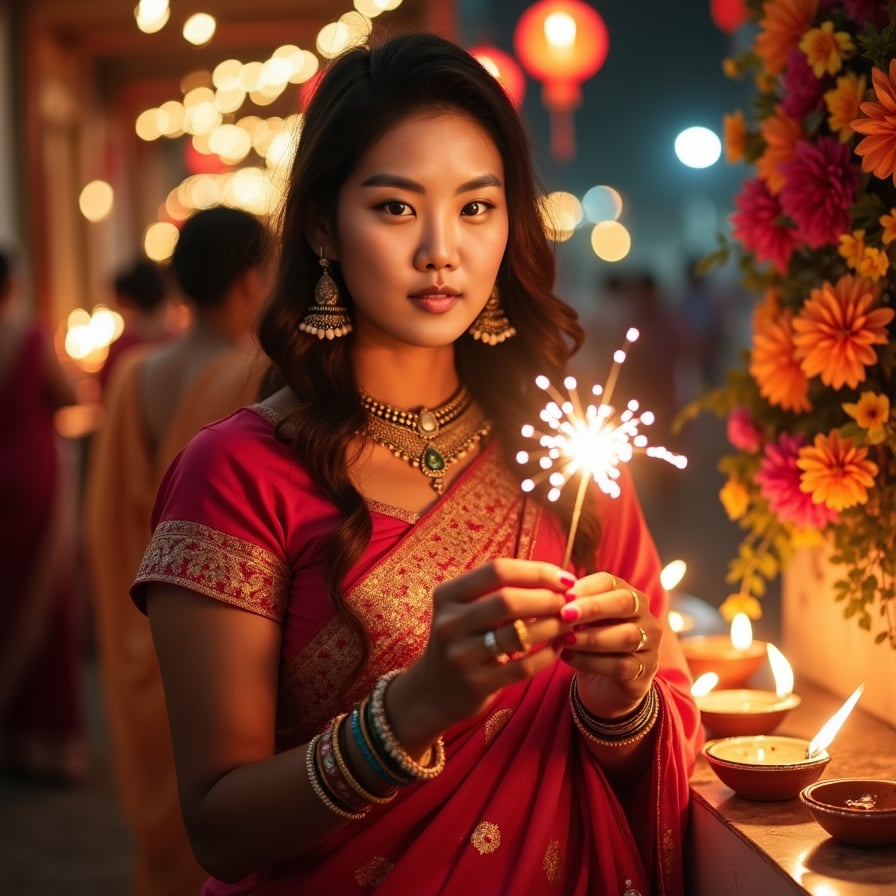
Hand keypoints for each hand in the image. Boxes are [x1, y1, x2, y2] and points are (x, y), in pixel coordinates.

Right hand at [388, 559, 573, 748]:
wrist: (432, 690)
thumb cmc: (461, 639)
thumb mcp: (465, 609)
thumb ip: (499, 591)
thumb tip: (554, 578)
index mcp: (447, 595)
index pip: (497, 571)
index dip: (536, 571)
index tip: (564, 578)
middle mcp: (450, 623)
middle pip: (508, 600)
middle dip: (547, 598)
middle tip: (569, 601)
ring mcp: (461, 656)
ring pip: (518, 635)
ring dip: (552, 626)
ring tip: (569, 622)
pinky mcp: (476, 684)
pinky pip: (522, 667)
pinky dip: (547, 656)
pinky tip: (558, 648)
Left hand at [556, 571, 659, 718]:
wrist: (603, 686)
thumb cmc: (589, 644)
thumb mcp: (580, 624)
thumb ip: (570, 609)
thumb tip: (549, 598)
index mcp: (628, 596)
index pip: (610, 582)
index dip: (587, 587)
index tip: (564, 595)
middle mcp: (645, 616)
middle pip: (625, 602)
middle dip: (593, 607)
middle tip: (565, 614)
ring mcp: (649, 645)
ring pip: (626, 635)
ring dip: (591, 637)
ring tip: (564, 640)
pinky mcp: (645, 672)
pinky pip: (621, 665)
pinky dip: (591, 661)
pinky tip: (569, 658)